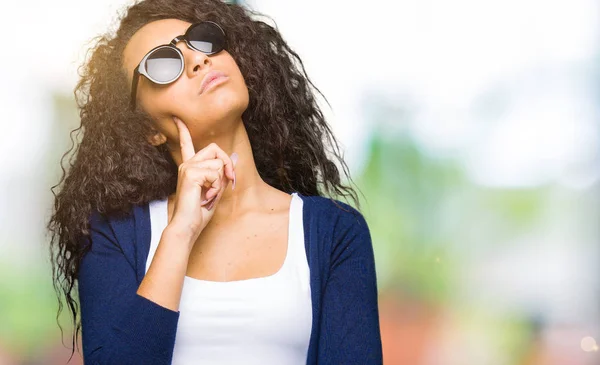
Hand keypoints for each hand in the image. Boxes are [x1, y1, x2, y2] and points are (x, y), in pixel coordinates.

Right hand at [168, 116, 237, 243]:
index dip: (183, 131)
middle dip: (227, 164)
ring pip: (218, 164)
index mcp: (190, 168)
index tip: (177, 119)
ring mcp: (188, 167)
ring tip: (209, 195)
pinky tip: (206, 196)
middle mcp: (187, 164)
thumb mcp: (215, 191)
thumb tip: (232, 159)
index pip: (186, 144)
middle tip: (230, 180)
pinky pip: (216, 173)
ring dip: (220, 182)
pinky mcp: (191, 173)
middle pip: (214, 149)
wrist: (187, 226)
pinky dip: (217, 187)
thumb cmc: (199, 213)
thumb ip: (222, 175)